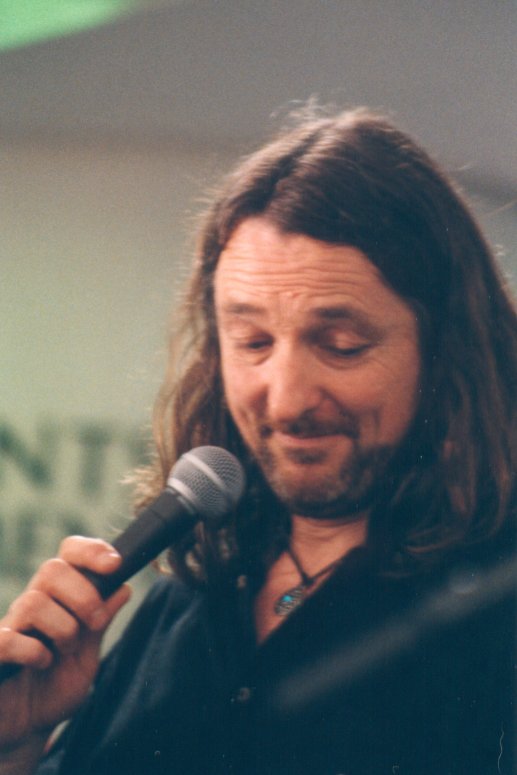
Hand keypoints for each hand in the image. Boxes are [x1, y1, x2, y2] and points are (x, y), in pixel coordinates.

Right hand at [0, 537, 130, 753]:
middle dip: (84, 595)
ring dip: (62, 628)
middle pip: (52, 569)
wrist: (27, 728)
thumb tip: (124, 586)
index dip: (91, 551)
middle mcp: (32, 604)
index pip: (68, 553)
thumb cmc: (54, 689)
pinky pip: (9, 638)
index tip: (116, 564)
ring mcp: (10, 626)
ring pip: (34, 601)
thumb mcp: (87, 655)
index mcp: (58, 598)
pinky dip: (33, 651)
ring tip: (66, 651)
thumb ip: (101, 622)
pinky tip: (42, 664)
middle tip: (96, 623)